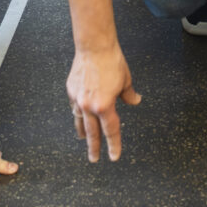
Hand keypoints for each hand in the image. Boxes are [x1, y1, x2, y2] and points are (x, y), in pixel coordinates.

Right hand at [65, 46, 140, 163]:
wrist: (94, 47)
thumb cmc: (112, 62)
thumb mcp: (126, 80)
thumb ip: (129, 95)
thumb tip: (135, 101)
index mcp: (105, 106)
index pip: (111, 131)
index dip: (113, 145)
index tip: (114, 157)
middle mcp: (89, 106)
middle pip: (92, 133)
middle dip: (94, 147)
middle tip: (94, 159)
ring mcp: (78, 99)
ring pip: (80, 121)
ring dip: (83, 133)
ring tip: (84, 140)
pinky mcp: (71, 90)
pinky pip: (74, 107)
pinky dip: (78, 113)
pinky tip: (79, 116)